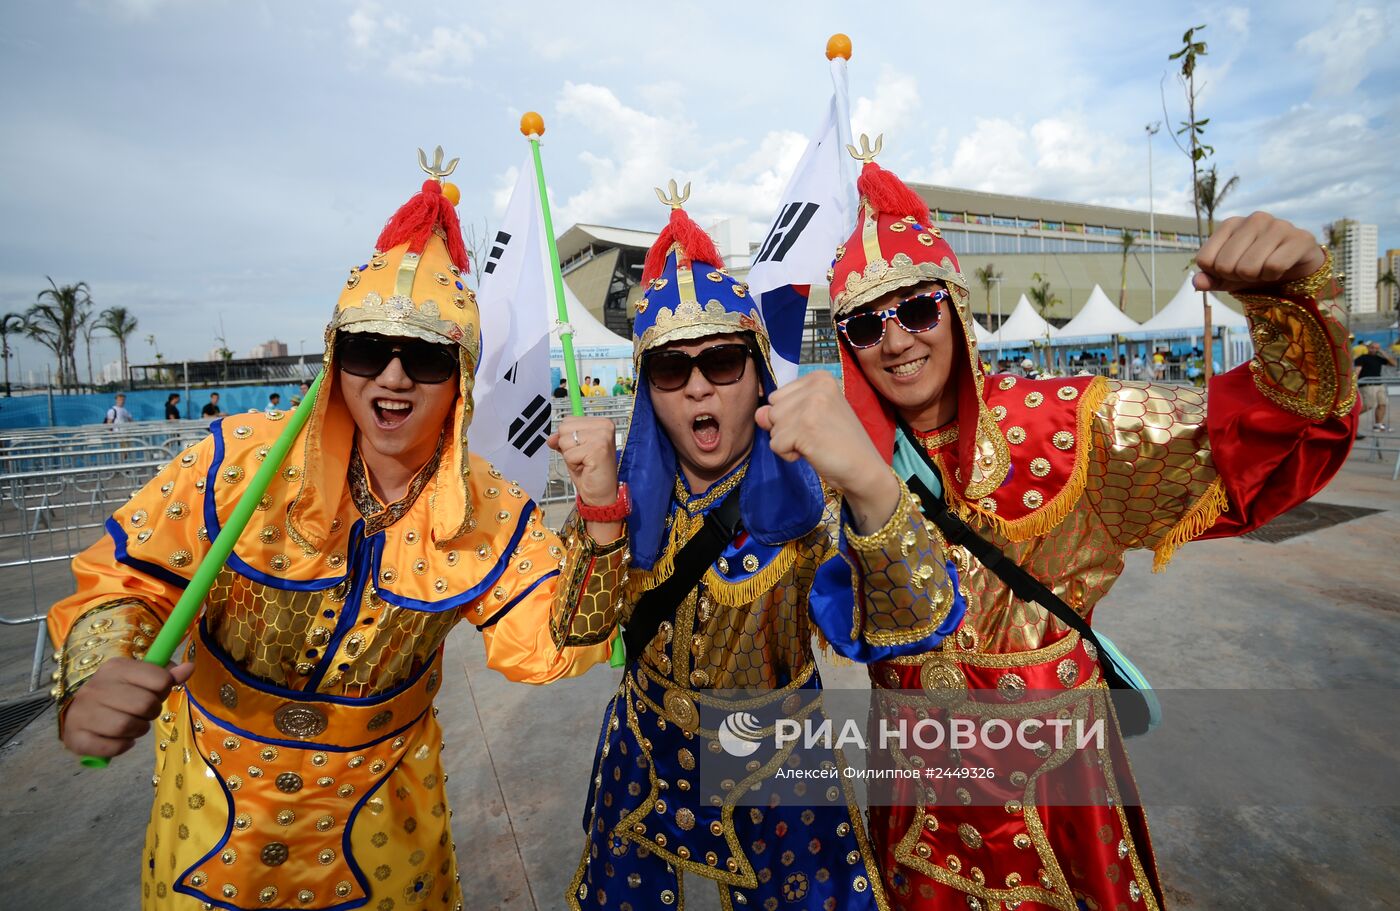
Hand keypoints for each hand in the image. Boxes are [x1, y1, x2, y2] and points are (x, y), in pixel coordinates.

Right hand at [60, 658, 193, 758]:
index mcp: (115, 668)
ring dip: (137, 730)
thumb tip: (189, 668)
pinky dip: (122, 746)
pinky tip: (118, 739)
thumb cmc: (116, 693)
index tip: (155, 693)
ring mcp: (82, 713)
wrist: (76, 712)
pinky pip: (112, 747)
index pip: (160, 680)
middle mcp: (95, 687)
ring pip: (126, 727)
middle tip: (143, 713)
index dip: (164, 690)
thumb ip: (165, 674)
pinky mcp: (76, 738)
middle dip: (151, 713)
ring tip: (132, 725)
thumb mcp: (140, 677)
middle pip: (145, 705)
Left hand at [548, 416, 623, 542]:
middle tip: (582, 458)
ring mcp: (602, 437)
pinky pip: (569, 454)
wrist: (601, 495)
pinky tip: (585, 467)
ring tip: (584, 463)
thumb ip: (562, 439)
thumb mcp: (573, 451)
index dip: (567, 438)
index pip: (568, 420)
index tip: (581, 449)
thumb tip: (551, 437)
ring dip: (570, 456)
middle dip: (568, 446)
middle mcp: (604, 426)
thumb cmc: (590, 473)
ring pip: (565, 440)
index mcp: (601, 422)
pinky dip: (573, 464)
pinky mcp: (598, 449)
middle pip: (564, 427)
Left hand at [755, 371, 899, 532]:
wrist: (864, 468)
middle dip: (787, 428)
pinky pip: (775, 444)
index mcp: (820, 378)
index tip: (816, 423)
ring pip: (772, 427)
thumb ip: (782, 411)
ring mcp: (811, 406)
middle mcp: (816, 386)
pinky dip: (789, 455)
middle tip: (816, 435)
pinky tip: (812, 452)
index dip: (790, 417)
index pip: (777, 397)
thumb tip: (759, 414)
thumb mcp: (809, 418)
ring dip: (788, 442)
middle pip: (773, 409)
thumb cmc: (838, 442)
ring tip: (814, 443)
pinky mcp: (805, 427)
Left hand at [1194, 212, 1325, 293]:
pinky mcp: (1300, 238)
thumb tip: (1197, 282)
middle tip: (1252, 271)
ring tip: (1266, 269)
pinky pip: (1273, 267)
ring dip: (1256, 278)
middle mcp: (1254, 219)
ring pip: (1248, 268)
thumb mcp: (1228, 277)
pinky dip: (1273, 276)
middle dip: (1236, 277)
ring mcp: (1279, 225)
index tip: (1232, 269)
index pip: (1204, 260)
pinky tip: (1281, 269)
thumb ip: (1210, 279)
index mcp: (1231, 224)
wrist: (1296, 267)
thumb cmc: (1256, 268)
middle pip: (1225, 266)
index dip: (1216, 273)